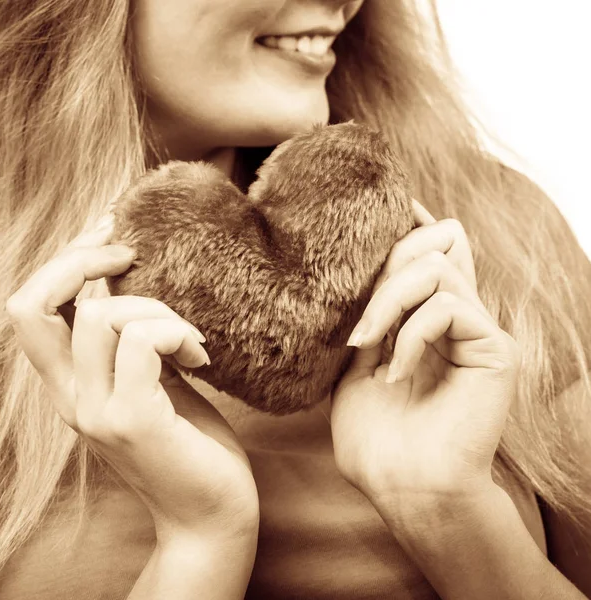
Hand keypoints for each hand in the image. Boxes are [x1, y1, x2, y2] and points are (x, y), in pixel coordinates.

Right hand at [6, 215, 258, 543]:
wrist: (210, 512)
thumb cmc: (189, 442)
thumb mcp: (153, 378)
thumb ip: (131, 337)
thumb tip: (126, 277)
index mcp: (71, 384)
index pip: (30, 307)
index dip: (63, 259)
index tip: (110, 231)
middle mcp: (70, 398)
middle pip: (33, 302)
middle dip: (83, 257)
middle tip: (132, 253)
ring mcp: (95, 411)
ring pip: (100, 314)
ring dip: (157, 309)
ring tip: (190, 341)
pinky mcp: (132, 420)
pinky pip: (140, 341)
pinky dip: (175, 332)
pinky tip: (200, 357)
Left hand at [330, 200, 520, 510]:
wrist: (405, 488)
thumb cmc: (376, 438)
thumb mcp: (354, 367)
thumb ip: (370, 319)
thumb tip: (367, 276)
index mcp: (428, 319)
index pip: (432, 251)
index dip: (413, 225)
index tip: (389, 206)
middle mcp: (459, 316)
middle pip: (439, 242)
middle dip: (388, 264)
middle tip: (360, 321)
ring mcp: (479, 330)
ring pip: (437, 267)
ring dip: (389, 300)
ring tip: (366, 345)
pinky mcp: (496, 348)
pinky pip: (448, 307)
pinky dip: (410, 334)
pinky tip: (393, 373)